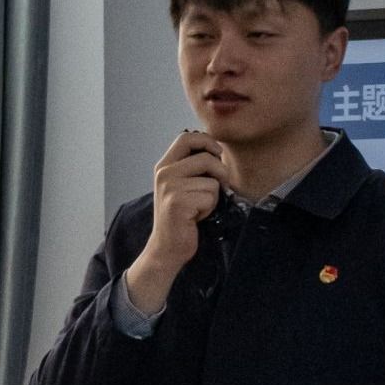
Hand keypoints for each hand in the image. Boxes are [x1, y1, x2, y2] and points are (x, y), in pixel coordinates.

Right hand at [125, 131, 227, 313]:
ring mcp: (170, 187)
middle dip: (220, 172)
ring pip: (212, 181)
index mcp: (164, 165)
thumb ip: (193, 167)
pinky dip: (209, 209)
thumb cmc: (181, 217)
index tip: (217, 154)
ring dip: (213, 197)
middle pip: (206, 157)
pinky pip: (210, 197)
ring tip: (198, 207)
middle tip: (218, 187)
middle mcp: (164, 173)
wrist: (167, 247)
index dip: (207, 141)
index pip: (186, 137)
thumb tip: (218, 150)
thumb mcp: (181, 186)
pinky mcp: (178, 202)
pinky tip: (196, 217)